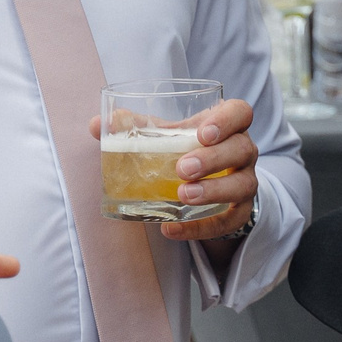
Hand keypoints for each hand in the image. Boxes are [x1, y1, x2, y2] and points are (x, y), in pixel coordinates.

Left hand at [86, 97, 259, 244]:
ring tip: (182, 196)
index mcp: (227, 125)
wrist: (210, 184)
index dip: (227, 121)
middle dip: (213, 159)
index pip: (240, 113)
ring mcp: (245, 182)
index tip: (202, 133)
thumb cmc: (187, 150)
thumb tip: (96, 124)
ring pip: (243, 185)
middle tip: (182, 169)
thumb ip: (135, 127)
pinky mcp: (240, 212)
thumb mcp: (167, 136)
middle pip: (242, 149)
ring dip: (214, 191)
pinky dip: (201, 227)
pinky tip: (173, 228)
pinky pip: (229, 221)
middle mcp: (243, 151)